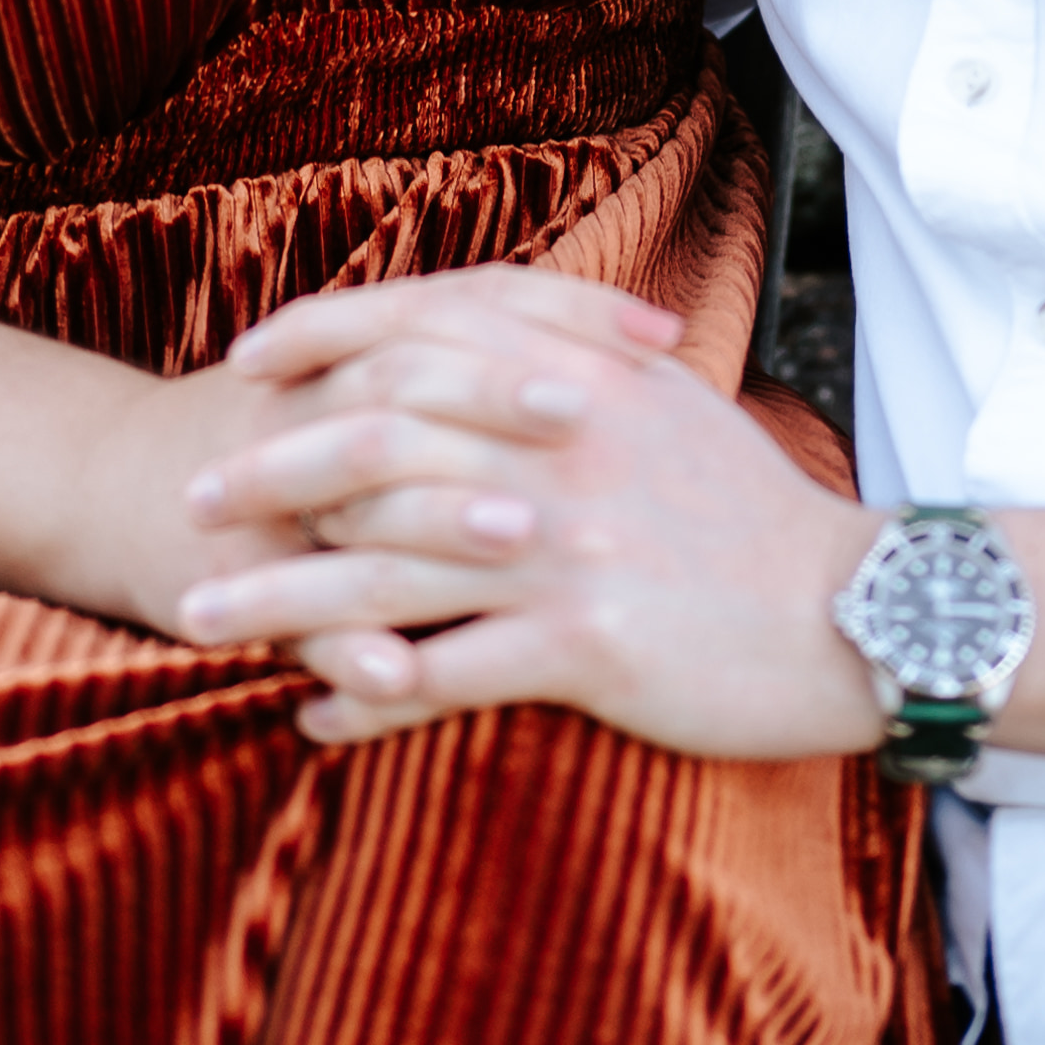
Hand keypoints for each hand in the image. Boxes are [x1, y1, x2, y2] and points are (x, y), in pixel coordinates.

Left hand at [180, 270, 882, 757]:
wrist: (853, 612)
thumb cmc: (749, 513)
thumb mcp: (664, 403)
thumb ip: (574, 355)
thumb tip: (482, 331)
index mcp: (579, 371)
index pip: (420, 325)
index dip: (321, 336)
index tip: (247, 364)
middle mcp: (560, 444)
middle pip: (374, 440)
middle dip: (266, 473)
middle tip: (191, 502)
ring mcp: (567, 544)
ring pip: (381, 565)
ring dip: (277, 601)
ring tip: (197, 628)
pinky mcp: (585, 641)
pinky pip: (443, 673)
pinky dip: (365, 697)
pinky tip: (312, 719)